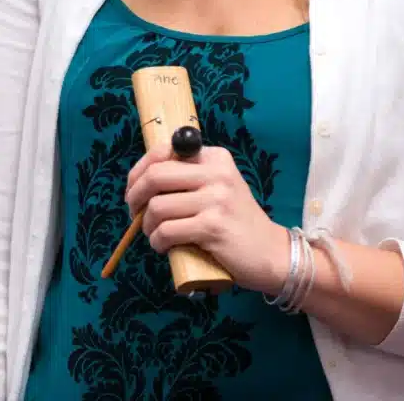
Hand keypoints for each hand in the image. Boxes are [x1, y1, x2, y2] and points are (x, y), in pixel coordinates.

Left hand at [124, 140, 289, 294]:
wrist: (270, 251)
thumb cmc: (235, 221)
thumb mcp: (217, 187)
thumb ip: (189, 176)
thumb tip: (142, 178)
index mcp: (215, 157)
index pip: (163, 151)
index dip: (139, 172)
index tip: (133, 190)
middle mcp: (216, 172)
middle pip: (156, 176)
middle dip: (135, 197)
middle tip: (135, 214)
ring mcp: (216, 199)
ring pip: (158, 207)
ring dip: (147, 226)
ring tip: (155, 235)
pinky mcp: (213, 226)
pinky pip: (168, 231)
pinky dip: (158, 242)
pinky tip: (163, 247)